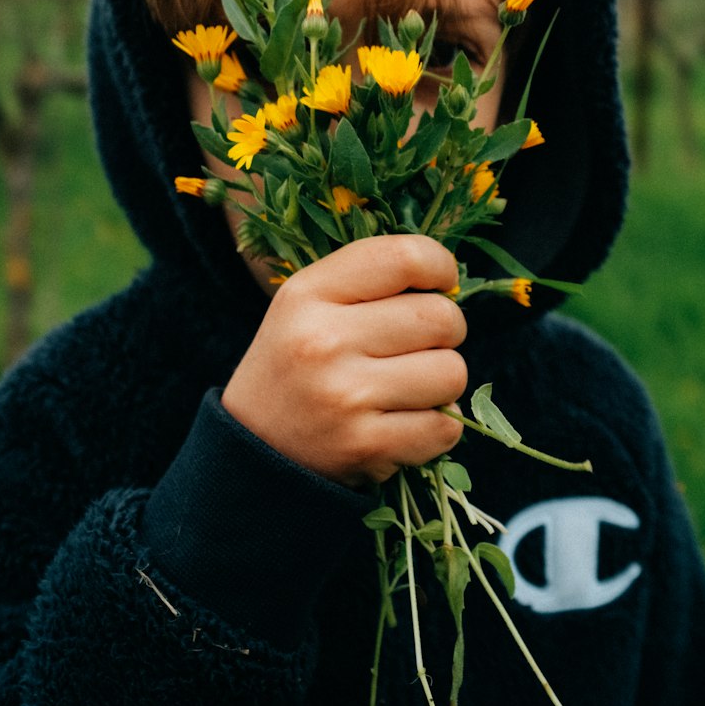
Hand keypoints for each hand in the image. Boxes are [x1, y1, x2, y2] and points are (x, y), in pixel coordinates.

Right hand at [221, 235, 466, 486]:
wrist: (252, 447)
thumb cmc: (297, 362)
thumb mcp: (308, 302)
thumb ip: (371, 279)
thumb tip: (449, 285)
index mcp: (309, 293)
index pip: (405, 258)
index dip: (440, 266)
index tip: (441, 284)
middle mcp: (325, 341)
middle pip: (441, 318)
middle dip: (446, 332)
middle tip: (420, 346)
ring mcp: (346, 397)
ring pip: (452, 373)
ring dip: (442, 382)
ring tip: (408, 386)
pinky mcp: (366, 446)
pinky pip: (446, 427)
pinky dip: (437, 427)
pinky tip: (405, 422)